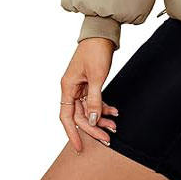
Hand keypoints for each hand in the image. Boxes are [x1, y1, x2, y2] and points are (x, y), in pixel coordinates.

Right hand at [59, 37, 117, 153]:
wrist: (103, 33)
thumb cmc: (96, 51)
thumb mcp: (97, 77)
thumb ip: (94, 99)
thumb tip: (93, 119)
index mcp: (68, 87)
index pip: (67, 117)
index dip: (72, 133)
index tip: (79, 146)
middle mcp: (71, 88)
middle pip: (80, 115)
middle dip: (94, 128)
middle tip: (107, 138)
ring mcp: (80, 86)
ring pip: (89, 109)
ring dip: (101, 118)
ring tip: (114, 126)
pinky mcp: (89, 82)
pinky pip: (94, 100)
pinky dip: (103, 106)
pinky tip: (114, 112)